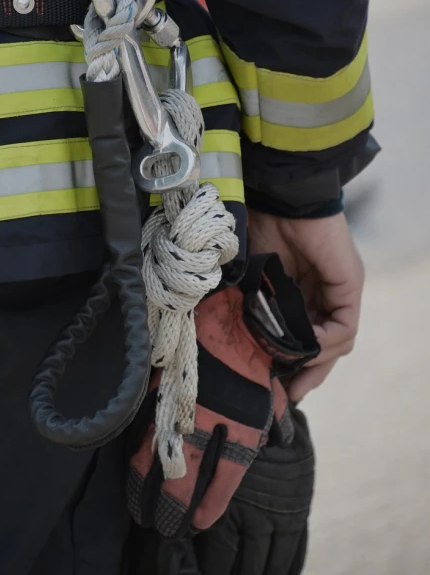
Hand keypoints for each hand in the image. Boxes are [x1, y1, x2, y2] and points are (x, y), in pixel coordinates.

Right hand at [248, 209, 364, 400]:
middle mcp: (324, 292)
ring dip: (315, 361)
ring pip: (337, 341)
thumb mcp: (251, 281)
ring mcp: (340, 289)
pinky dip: (326, 342)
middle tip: (289, 395)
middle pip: (326, 344)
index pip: (305, 335)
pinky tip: (305, 345)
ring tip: (291, 372)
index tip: (272, 382)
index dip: (292, 361)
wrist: (275, 197)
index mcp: (300, 289)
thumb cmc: (256, 228)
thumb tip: (242, 342)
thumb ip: (254, 307)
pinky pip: (345, 327)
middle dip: (309, 372)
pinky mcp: (350, 284)